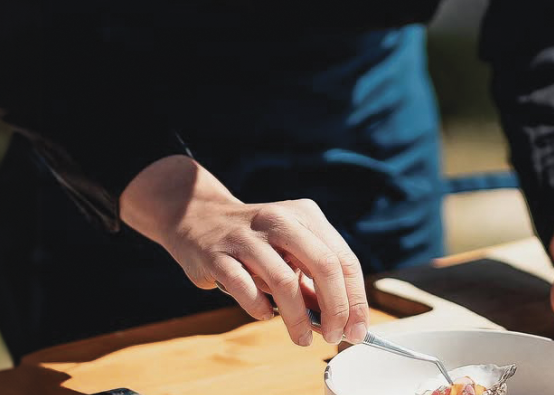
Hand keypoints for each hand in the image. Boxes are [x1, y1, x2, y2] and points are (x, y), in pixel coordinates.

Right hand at [120, 155, 368, 346]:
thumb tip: (339, 321)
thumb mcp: (289, 249)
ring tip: (303, 339)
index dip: (355, 299)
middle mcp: (279, 220)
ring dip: (298, 318)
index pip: (344, 259)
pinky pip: (245, 287)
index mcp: (305, 215)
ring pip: (284, 281)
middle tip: (335, 336)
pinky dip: (260, 308)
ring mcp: (247, 236)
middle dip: (336, 308)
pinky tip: (265, 315)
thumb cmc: (253, 242)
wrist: (196, 217)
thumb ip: (312, 281)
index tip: (357, 330)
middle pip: (323, 265)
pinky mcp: (217, 254)